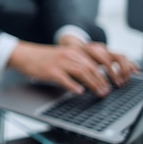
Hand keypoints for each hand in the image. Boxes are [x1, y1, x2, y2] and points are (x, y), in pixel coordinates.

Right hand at [8, 40, 137, 96]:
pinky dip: (74, 86)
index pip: (97, 59)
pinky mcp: (51, 70)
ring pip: (82, 72)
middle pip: (92, 67)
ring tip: (100, 93)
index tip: (117, 80)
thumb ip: (79, 63)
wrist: (25, 55)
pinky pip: (65, 78)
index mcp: (75, 51)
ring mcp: (60, 62)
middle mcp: (70, 54)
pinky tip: (79, 92)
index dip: (110, 69)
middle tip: (109, 91)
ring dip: (94, 84)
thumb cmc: (44, 58)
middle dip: (103, 80)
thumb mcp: (64, 56)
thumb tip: (96, 77)